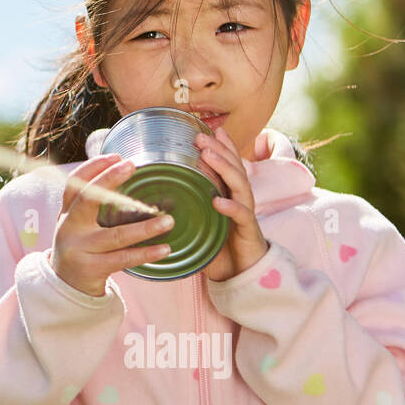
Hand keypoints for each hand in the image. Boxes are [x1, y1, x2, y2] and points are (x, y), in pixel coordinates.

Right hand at [50, 154, 175, 296]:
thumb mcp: (78, 224)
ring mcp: (80, 249)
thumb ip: (92, 204)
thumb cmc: (81, 247)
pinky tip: (165, 248)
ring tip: (169, 221)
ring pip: (115, 235)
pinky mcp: (92, 269)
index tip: (117, 155)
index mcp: (66, 213)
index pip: (74, 184)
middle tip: (132, 166)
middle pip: (87, 200)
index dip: (93, 167)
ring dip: (144, 228)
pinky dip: (146, 254)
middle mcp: (69, 228)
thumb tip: (124, 172)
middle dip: (109, 180)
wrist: (67, 286)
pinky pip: (123, 259)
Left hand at [195, 126, 269, 281]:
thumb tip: (156, 197)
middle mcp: (240, 200)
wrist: (243, 275)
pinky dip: (230, 207)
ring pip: (239, 185)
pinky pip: (241, 216)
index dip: (221, 146)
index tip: (206, 129)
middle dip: (219, 150)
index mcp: (230, 195)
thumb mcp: (202, 222)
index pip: (228, 165)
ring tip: (208, 155)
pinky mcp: (248, 232)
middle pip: (234, 168)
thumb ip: (189, 208)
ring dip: (224, 168)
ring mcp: (246, 214)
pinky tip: (218, 201)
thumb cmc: (220, 247)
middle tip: (201, 136)